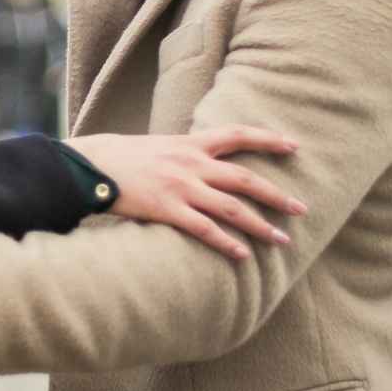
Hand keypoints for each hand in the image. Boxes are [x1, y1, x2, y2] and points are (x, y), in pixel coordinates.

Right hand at [67, 127, 304, 260]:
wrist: (91, 166)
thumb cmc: (121, 157)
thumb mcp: (158, 145)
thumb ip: (184, 153)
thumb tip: (203, 160)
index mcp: (190, 144)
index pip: (238, 135)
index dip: (268, 139)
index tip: (293, 145)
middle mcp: (191, 163)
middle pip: (245, 178)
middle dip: (277, 194)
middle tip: (300, 209)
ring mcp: (181, 187)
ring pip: (232, 207)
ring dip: (260, 225)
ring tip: (281, 240)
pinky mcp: (168, 209)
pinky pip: (205, 229)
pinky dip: (227, 242)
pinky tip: (243, 255)